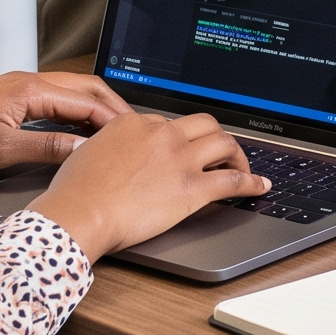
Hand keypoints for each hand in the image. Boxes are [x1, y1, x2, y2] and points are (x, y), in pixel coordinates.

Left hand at [0, 71, 132, 173]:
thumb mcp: (1, 150)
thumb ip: (46, 148)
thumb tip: (83, 150)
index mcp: (30, 89)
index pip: (87, 100)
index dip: (114, 118)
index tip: (135, 135)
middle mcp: (29, 81)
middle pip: (85, 88)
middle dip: (113, 107)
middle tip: (135, 129)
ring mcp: (20, 87)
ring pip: (71, 92)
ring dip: (95, 107)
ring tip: (114, 130)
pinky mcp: (11, 98)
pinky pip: (55, 99)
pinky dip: (76, 110)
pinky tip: (79, 128)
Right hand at [29, 111, 267, 258]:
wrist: (81, 212)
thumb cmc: (75, 190)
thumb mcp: (87, 151)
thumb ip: (110, 145)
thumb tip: (116, 153)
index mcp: (135, 122)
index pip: (169, 123)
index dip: (178, 138)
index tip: (182, 148)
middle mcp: (163, 134)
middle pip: (203, 124)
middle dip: (215, 136)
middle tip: (219, 151)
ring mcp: (180, 159)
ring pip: (224, 143)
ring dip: (238, 154)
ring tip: (241, 166)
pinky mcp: (193, 188)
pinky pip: (233, 180)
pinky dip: (252, 182)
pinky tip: (260, 186)